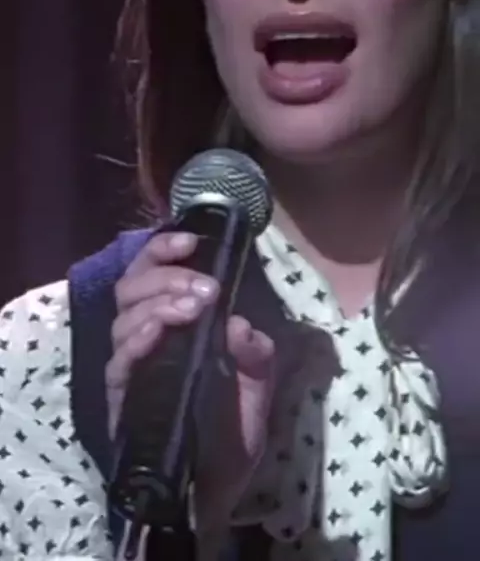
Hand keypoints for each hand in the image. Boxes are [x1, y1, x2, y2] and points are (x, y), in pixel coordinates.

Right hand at [105, 231, 274, 526]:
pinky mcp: (122, 397)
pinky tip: (158, 331)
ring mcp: (133, 366)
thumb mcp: (258, 385)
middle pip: (132, 286)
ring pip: (125, 316)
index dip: (164, 250)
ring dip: (158, 301)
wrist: (217, 490)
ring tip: (192, 307)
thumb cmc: (231, 432)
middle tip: (204, 288)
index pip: (153, 273)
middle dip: (167, 275)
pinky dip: (138, 339)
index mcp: (175, 324)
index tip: (190, 240)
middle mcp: (148, 338)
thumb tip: (240, 324)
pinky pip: (119, 361)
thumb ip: (256, 352)